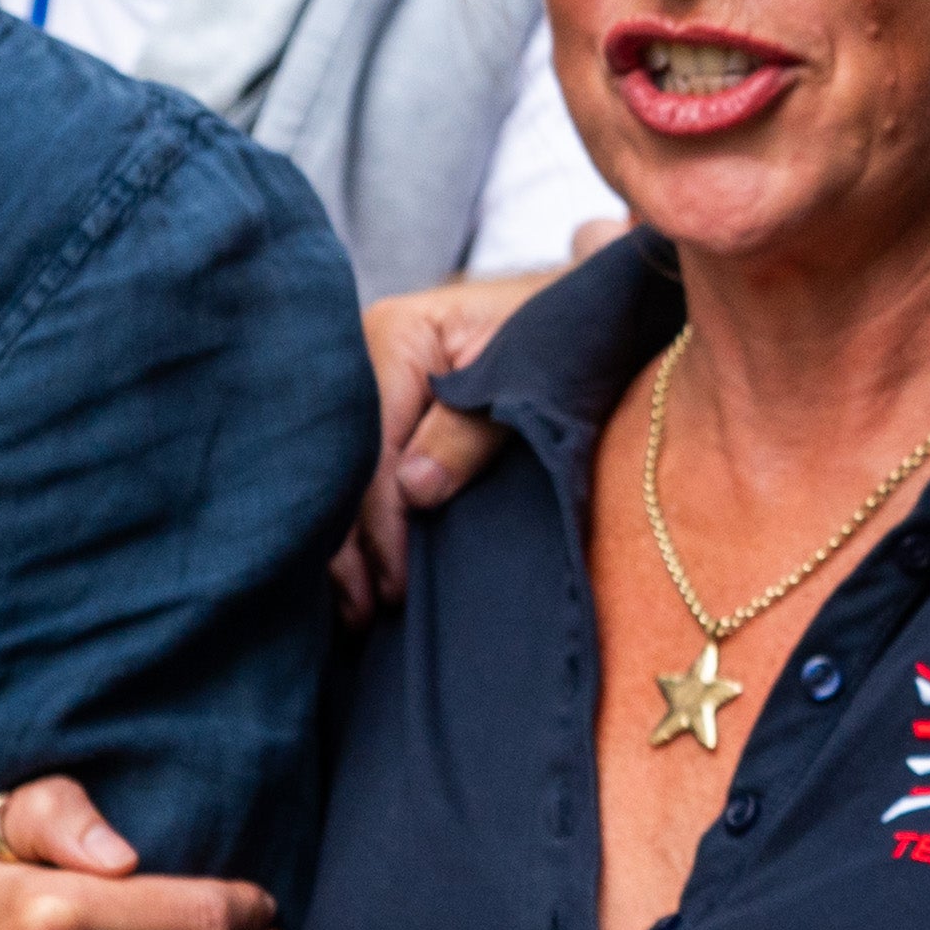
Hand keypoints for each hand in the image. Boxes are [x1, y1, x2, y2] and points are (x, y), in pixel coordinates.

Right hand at [338, 264, 554, 618]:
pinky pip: (362, 475)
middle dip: (350, 544)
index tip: (393, 584)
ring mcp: (369, 389)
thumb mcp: (528, 379)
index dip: (380, 521)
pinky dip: (362, 527)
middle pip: (344, 466)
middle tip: (362, 614)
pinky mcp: (383, 416)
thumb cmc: (563, 338)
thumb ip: (470, 431)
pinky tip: (359, 577)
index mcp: (397, 336)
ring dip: (349, 545)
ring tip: (355, 611)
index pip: (372, 444)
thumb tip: (413, 491)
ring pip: (345, 478)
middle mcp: (366, 359)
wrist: (586, 316)